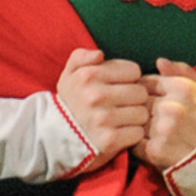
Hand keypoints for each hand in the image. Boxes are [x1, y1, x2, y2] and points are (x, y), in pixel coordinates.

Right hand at [55, 47, 150, 166]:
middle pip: (141, 92)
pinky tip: (120, 133)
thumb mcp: (69, 74)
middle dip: (134, 98)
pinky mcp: (109, 140)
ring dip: (134, 118)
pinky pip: (137, 133)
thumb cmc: (71, 101)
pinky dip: (131, 135)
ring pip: (142, 113)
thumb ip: (81, 56)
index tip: (118, 86)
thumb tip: (99, 54)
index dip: (128, 78)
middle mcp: (96, 96)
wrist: (54, 136)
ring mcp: (103, 119)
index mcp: (89, 75)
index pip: (134, 71)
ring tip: (121, 119)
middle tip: (121, 104)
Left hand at [138, 59, 195, 173]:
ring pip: (134, 120)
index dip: (147, 92)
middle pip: (137, 101)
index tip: (156, 101)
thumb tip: (160, 61)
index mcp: (183, 88)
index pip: (145, 82)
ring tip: (154, 132)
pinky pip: (133, 142)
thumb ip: (183, 71)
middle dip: (142, 109)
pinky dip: (138, 144)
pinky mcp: (155, 150)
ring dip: (138, 126)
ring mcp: (162, 130)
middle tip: (155, 118)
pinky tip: (150, 145)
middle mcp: (172, 108)